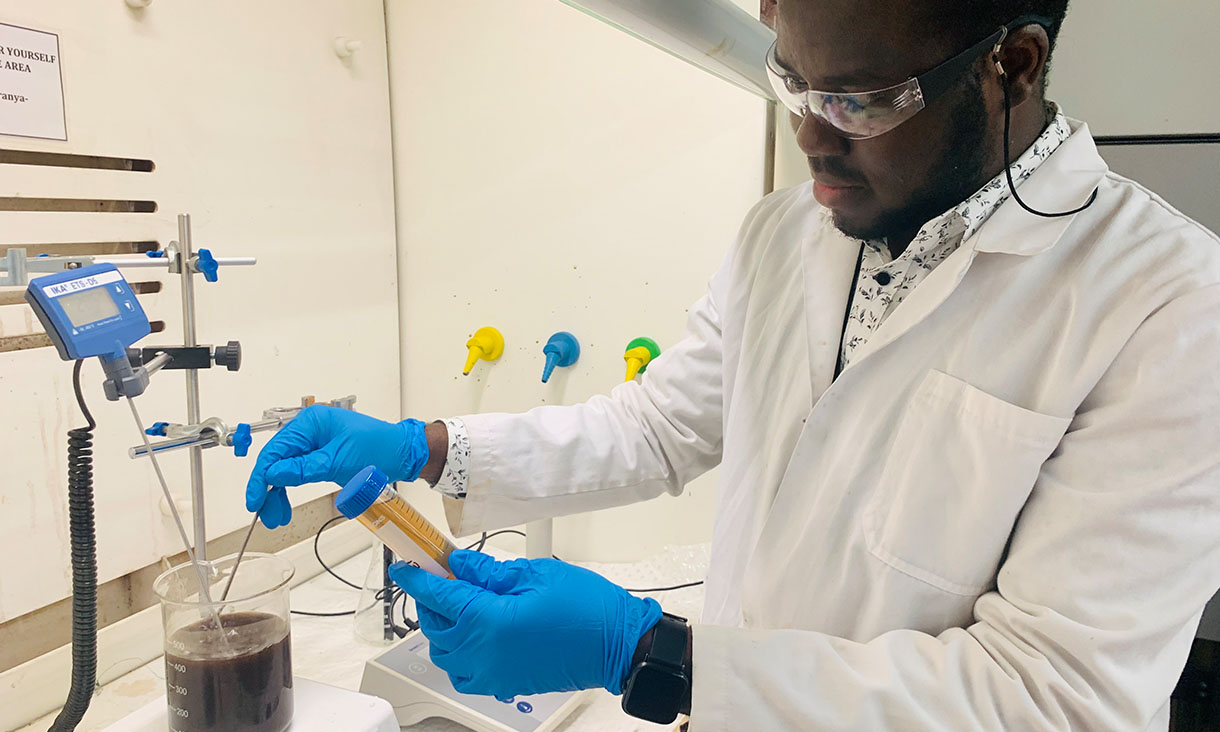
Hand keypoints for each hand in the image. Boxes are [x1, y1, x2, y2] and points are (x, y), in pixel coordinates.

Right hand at [245, 406, 427, 528]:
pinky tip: (284, 504)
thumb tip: (273, 474)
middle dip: (269, 489)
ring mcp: (314, 442)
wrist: (402, 453)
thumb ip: (303, 468)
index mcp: (311, 422)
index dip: (261, 477)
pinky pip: (297, 471)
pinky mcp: (319, 454)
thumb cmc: (379, 449)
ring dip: (278, 492)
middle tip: (266, 513)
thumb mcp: (338, 462)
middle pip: (276, 460)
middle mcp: (309, 429)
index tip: (255, 500)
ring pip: (284, 468)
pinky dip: (290, 488)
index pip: (275, 450)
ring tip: (277, 516)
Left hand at [390, 550, 661, 698]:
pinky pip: (462, 673)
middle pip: (435, 625)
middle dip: (430, 600)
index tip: (406, 565)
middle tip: (441, 577)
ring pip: (444, 652)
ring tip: (458, 604)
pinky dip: (456, 655)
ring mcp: (492, 673)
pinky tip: (471, 636)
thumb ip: (490, 572)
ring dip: (442, 628)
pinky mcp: (503, 684)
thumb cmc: (586, 609)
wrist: (617, 645)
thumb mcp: (535, 574)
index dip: (417, 577)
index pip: (438, 596)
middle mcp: (483, 652)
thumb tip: (459, 565)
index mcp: (489, 621)